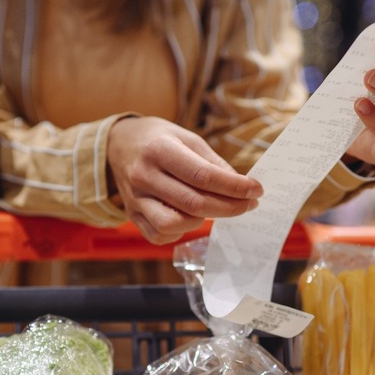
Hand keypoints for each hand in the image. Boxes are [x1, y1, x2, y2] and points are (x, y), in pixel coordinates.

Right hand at [107, 116, 262, 244]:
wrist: (118, 145)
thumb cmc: (159, 140)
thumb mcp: (187, 139)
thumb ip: (213, 164)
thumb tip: (241, 187)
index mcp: (159, 150)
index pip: (203, 176)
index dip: (234, 186)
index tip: (256, 190)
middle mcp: (144, 176)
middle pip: (193, 203)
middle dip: (229, 207)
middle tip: (249, 204)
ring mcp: (135, 199)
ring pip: (174, 224)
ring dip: (202, 220)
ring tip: (213, 208)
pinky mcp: (132, 215)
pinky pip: (160, 235)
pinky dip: (181, 231)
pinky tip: (190, 216)